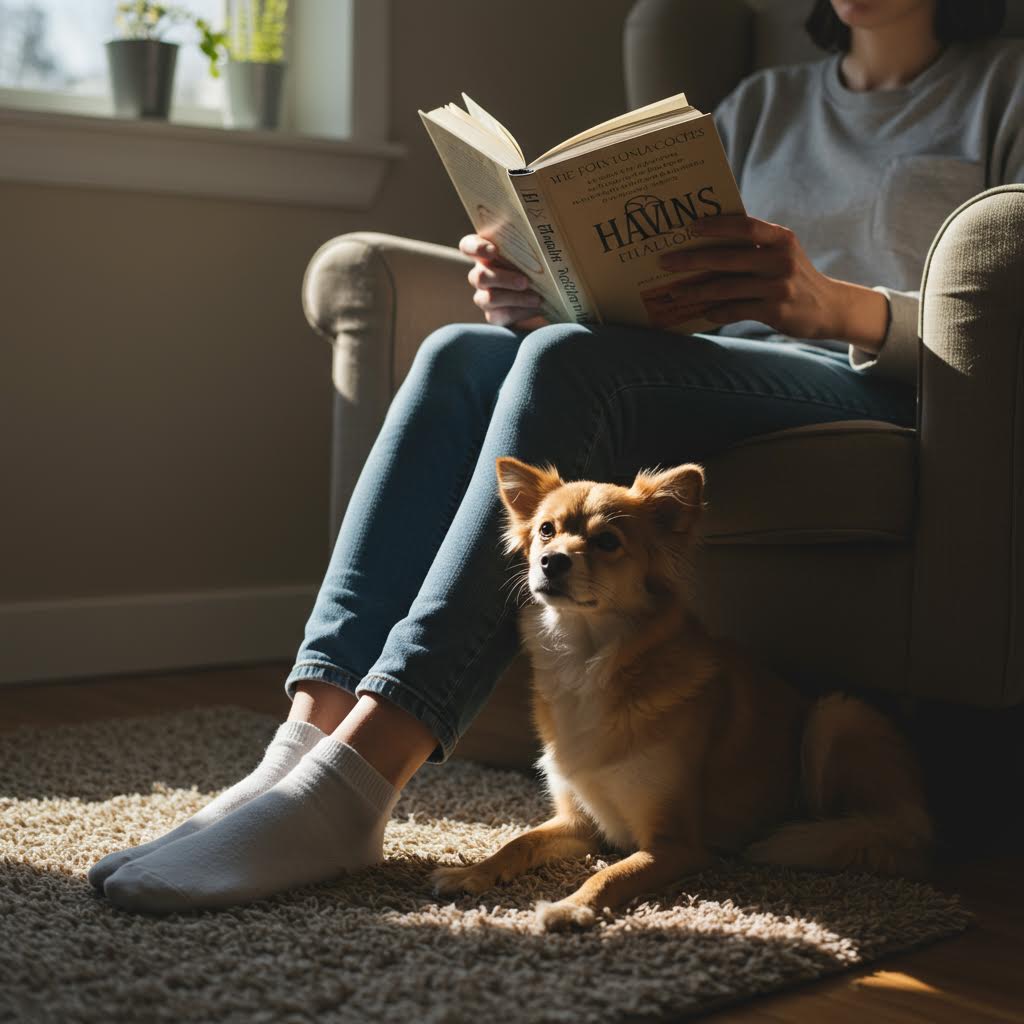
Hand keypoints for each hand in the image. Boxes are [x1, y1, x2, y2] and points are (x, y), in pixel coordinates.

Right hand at [460, 234, 549, 329]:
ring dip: (515, 298)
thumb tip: (544, 237)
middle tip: (525, 281)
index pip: (468, 246)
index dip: (476, 248)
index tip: (494, 250)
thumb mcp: (537, 253)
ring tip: (536, 298)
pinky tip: (536, 308)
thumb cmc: (541, 266)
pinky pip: (501, 315)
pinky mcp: (494, 316)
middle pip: (480, 276)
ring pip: (489, 298)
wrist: (550, 296)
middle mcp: (481, 274)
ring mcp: (484, 297)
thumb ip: (533, 245)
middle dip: (503, 279)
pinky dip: (520, 311)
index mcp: (486, 254)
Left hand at [657, 215, 888, 349]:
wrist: (829, 308)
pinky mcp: (776, 312)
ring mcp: (779, 287)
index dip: (716, 226)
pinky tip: (704, 313)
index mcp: (781, 239)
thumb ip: (753, 247)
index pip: (745, 227)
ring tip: (676, 292)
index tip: (689, 227)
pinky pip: (736, 311)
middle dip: (692, 260)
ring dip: (697, 291)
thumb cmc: (793, 277)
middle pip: (727, 259)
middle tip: (665, 262)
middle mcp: (781, 260)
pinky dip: (717, 312)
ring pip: (727, 288)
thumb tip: (705, 242)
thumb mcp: (781, 254)